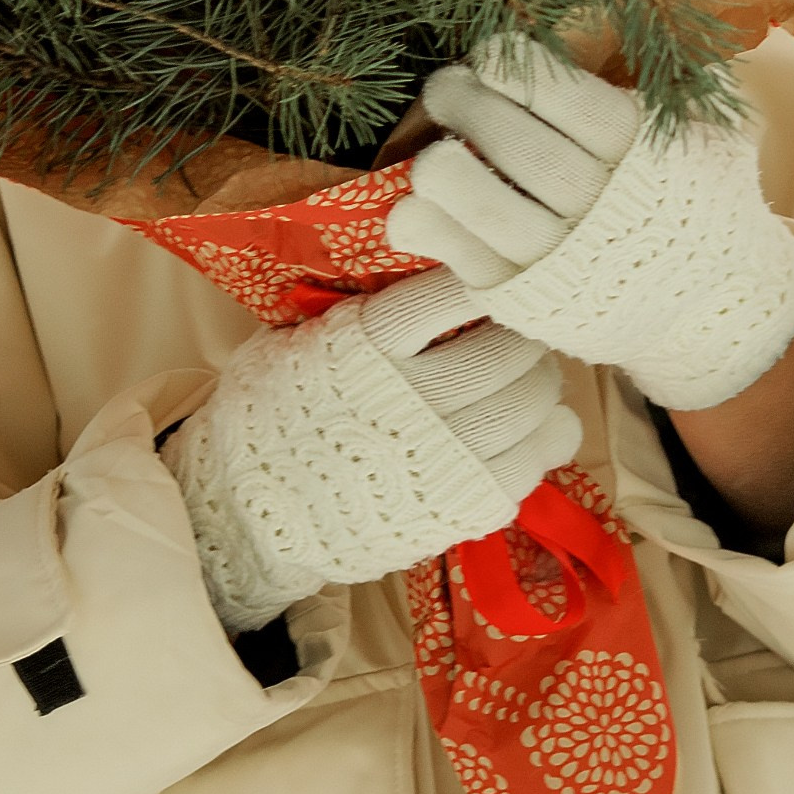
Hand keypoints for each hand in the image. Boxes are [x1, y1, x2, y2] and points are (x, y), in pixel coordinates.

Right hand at [163, 268, 581, 634]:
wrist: (246, 519)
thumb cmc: (265, 420)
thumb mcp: (288, 345)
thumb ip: (347, 312)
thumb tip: (405, 274)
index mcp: (367, 346)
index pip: (451, 293)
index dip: (478, 280)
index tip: (482, 280)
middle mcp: (413, 398)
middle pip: (507, 348)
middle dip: (520, 335)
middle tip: (515, 334)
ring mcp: (444, 457)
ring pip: (533, 402)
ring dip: (539, 382)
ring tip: (524, 377)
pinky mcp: (464, 506)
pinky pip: (539, 459)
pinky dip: (547, 435)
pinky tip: (530, 427)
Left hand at [382, 47, 793, 413]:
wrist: (708, 310)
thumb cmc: (696, 203)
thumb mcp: (716, 138)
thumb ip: (688, 84)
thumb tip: (655, 20)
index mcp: (645, 155)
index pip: (572, 102)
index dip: (520, 71)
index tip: (492, 55)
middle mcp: (601, 208)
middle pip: (521, 149)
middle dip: (469, 106)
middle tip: (447, 86)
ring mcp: (560, 259)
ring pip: (485, 208)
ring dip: (442, 167)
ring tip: (433, 146)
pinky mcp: (525, 301)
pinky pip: (465, 259)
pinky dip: (429, 227)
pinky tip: (413, 204)